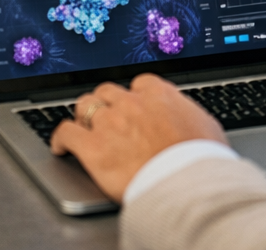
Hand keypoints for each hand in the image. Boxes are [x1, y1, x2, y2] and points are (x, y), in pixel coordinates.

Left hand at [50, 74, 228, 201]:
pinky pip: (67, 133)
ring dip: (84, 115)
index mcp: (158, 94)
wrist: (186, 182)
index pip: (138, 83)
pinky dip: (61, 138)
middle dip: (106, 103)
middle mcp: (130, 102)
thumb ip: (187, 114)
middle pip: (108, 92)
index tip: (134, 105)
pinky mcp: (93, 147)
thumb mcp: (205, 126)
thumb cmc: (200, 159)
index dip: (134, 96)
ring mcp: (109, 122)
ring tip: (83, 126)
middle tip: (107, 117)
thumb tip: (189, 117)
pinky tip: (60, 145)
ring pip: (85, 106)